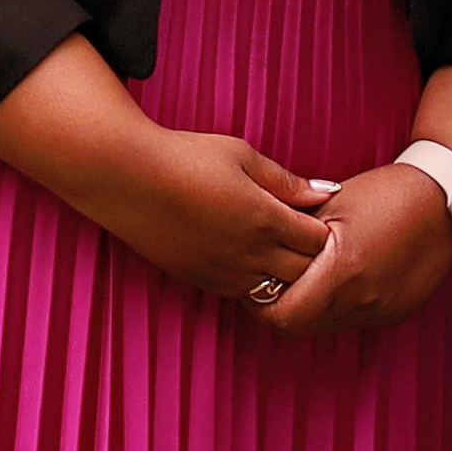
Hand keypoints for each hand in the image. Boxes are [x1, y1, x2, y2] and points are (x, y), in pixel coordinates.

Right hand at [67, 128, 335, 307]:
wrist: (126, 178)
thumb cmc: (185, 157)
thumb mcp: (242, 156)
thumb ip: (285, 180)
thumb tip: (326, 191)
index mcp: (264, 218)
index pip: (319, 241)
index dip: (325, 230)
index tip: (320, 216)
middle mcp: (248, 252)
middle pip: (303, 273)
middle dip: (312, 258)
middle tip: (307, 238)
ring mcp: (223, 272)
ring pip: (274, 291)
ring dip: (284, 275)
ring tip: (280, 251)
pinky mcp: (199, 280)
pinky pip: (242, 294)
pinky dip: (255, 283)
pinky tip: (251, 260)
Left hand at [257, 161, 451, 339]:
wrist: (448, 201)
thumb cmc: (387, 194)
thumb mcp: (331, 205)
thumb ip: (290, 236)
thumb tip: (255, 253)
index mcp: (342, 270)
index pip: (280, 315)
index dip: (259, 303)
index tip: (254, 281)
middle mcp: (363, 300)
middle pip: (298, 326)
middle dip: (279, 308)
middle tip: (273, 282)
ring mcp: (382, 311)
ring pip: (324, 326)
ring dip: (308, 308)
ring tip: (307, 277)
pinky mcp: (396, 313)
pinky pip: (352, 320)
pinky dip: (337, 305)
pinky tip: (341, 278)